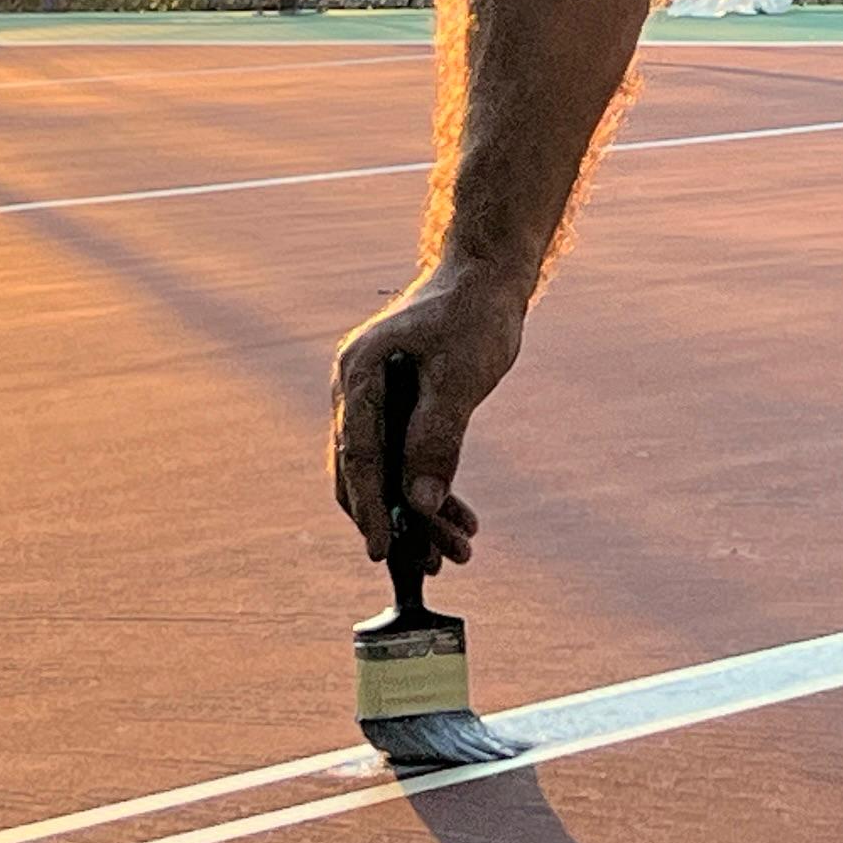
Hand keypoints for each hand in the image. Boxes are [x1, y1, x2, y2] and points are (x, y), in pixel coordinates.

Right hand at [329, 265, 527, 565]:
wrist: (487, 279)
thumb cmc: (473, 316)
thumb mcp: (460, 377)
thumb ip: (437, 438)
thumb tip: (420, 503)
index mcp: (359, 374)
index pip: (359, 455)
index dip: (370, 507)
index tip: (380, 550)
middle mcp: (355, 389)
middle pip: (364, 472)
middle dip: (395, 521)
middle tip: (430, 564)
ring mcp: (374, 399)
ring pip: (386, 472)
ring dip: (416, 513)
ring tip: (455, 551)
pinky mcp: (398, 407)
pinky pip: (405, 459)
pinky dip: (428, 489)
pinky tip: (458, 519)